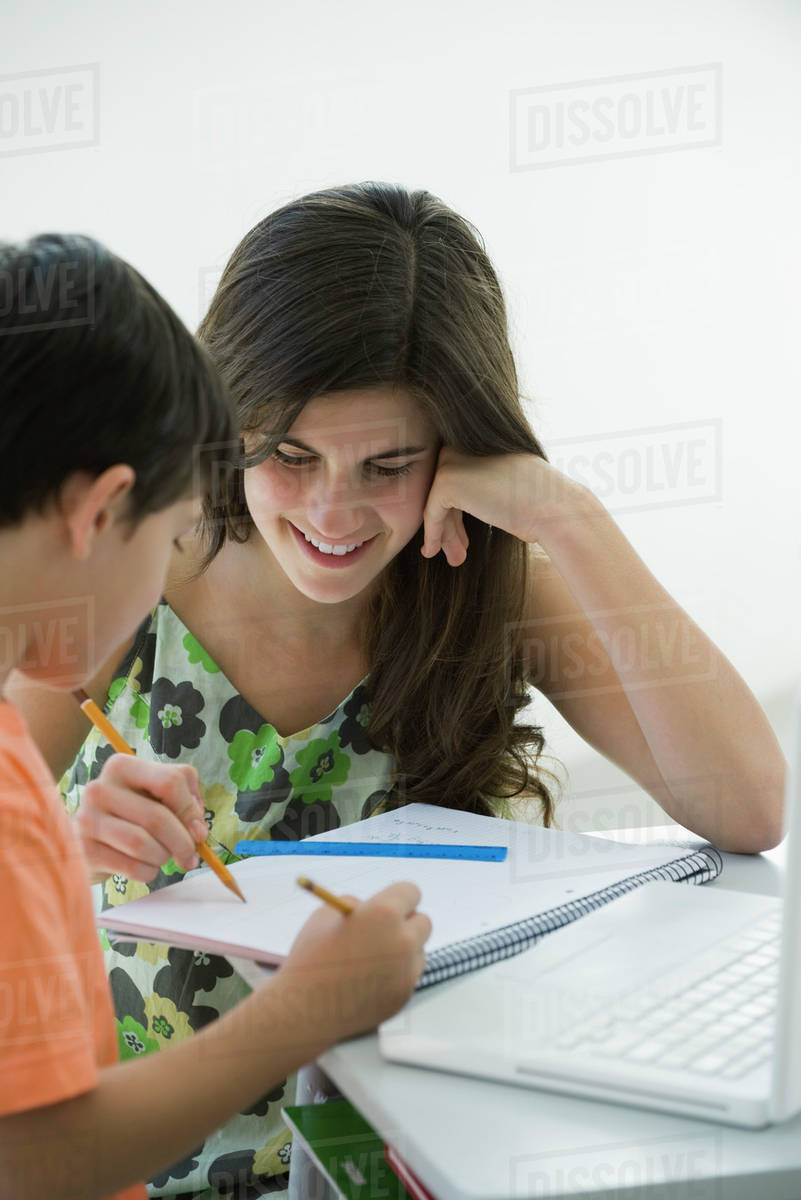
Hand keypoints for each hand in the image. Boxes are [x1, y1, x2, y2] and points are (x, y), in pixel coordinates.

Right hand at [76, 755, 208, 882]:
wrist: (89, 839)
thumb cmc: (132, 814)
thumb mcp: (159, 794)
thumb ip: (187, 800)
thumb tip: (197, 830)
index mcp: (122, 766)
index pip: (170, 781)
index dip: (191, 809)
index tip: (198, 829)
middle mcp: (100, 788)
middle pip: (157, 817)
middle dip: (182, 842)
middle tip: (190, 854)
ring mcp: (87, 820)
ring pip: (142, 844)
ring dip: (163, 857)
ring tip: (163, 856)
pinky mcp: (85, 851)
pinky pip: (131, 867)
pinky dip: (148, 872)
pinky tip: (147, 867)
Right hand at [275, 882, 430, 1046]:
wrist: (303, 1010)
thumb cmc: (311, 957)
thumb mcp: (326, 915)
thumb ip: (356, 906)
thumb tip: (372, 908)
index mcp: (384, 913)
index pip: (411, 892)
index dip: (399, 896)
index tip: (394, 901)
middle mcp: (402, 941)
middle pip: (424, 922)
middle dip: (407, 922)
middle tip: (388, 928)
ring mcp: (406, 972)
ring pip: (418, 951)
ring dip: (403, 950)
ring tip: (371, 957)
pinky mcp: (404, 996)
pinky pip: (408, 976)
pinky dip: (395, 975)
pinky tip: (368, 979)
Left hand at [420, 447, 585, 565]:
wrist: (554, 507)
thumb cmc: (540, 501)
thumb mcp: (506, 484)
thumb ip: (483, 484)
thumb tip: (459, 502)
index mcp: (480, 440)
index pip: (459, 476)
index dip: (458, 510)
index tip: (463, 539)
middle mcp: (464, 443)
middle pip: (445, 489)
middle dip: (450, 524)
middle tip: (457, 552)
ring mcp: (453, 459)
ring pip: (437, 502)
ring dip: (445, 533)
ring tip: (455, 559)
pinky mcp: (446, 479)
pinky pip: (432, 512)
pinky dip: (433, 533)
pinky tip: (432, 552)